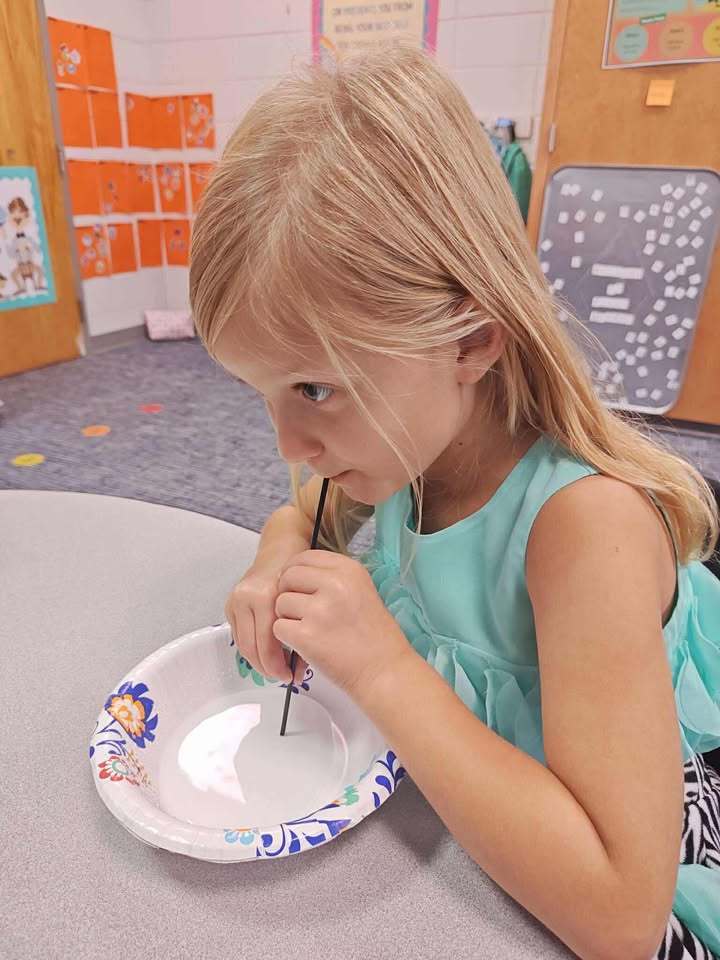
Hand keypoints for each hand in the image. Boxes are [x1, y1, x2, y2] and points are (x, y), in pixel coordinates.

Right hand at [225, 563, 307, 682]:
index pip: (266, 644)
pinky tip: (266, 652)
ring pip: (242, 644)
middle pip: (251, 647)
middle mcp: (246, 598)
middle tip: (282, 677)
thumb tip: (298, 671)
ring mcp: (235, 600)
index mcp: (265, 596)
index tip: (290, 677)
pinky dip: (251, 647)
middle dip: (266, 668)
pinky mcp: (229, 604)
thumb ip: (300, 634)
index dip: (277, 666)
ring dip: (257, 661)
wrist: (280, 551)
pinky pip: (239, 635)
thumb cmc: (298, 575)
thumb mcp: (305, 602)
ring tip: (275, 667)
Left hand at [274, 549, 412, 699]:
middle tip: (299, 612)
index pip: (305, 557)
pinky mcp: (306, 635)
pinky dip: (287, 638)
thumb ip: (332, 580)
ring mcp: (319, 609)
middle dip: (287, 593)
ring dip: (287, 618)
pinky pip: (278, 628)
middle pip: (288, 576)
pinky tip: (305, 645)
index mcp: (349, 570)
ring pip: (280, 603)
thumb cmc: (375, 637)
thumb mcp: (361, 592)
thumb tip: (295, 575)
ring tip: (308, 631)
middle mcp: (334, 584)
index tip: (297, 587)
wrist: (384, 672)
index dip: (294, 572)